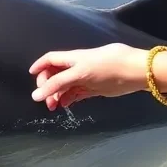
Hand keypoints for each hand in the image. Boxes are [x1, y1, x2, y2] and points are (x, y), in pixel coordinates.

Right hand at [28, 44, 149, 109]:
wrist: (135, 72)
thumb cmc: (106, 67)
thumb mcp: (79, 74)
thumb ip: (58, 84)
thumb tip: (36, 95)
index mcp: (72, 58)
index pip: (51, 59)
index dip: (40, 66)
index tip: (31, 76)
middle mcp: (77, 67)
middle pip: (56, 75)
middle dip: (48, 86)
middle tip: (45, 100)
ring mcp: (86, 78)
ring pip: (66, 86)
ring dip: (58, 95)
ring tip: (54, 107)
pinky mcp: (95, 88)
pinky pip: (77, 93)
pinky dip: (69, 99)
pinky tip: (66, 106)